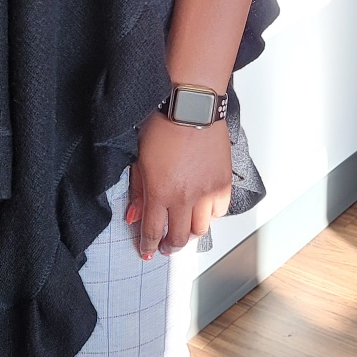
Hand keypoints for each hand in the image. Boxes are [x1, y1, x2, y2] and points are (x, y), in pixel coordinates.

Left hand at [126, 111, 232, 258]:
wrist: (190, 106)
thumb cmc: (162, 125)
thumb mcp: (139, 158)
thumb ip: (138, 191)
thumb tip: (133, 217)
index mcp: (159, 192)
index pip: (153, 231)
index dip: (149, 245)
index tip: (147, 251)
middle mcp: (184, 197)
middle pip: (179, 238)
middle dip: (170, 246)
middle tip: (166, 246)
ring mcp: (206, 192)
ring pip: (201, 229)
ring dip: (191, 234)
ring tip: (185, 230)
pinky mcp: (223, 183)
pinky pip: (219, 211)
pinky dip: (211, 215)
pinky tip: (203, 210)